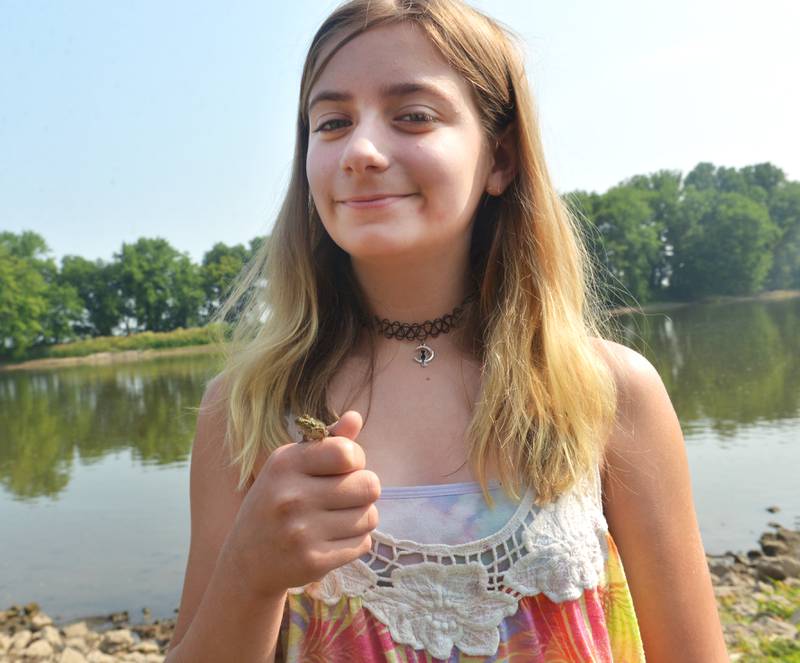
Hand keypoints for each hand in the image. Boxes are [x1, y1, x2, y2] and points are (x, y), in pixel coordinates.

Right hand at [222, 411, 380, 597]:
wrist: (246, 561)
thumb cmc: (277, 502)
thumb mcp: (292, 466)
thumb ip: (327, 441)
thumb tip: (356, 416)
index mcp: (285, 463)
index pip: (349, 453)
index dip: (356, 460)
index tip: (343, 469)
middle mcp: (290, 496)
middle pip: (369, 485)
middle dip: (363, 490)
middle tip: (343, 497)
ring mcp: (301, 531)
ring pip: (370, 516)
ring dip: (361, 517)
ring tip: (337, 519)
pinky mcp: (313, 561)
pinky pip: (364, 543)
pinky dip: (355, 542)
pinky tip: (333, 540)